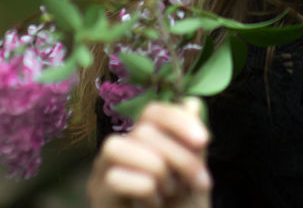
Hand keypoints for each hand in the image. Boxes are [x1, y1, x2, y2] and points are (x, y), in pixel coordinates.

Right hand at [87, 97, 212, 207]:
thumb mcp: (194, 178)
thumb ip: (192, 144)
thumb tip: (193, 103)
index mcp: (141, 142)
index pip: (152, 111)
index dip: (179, 120)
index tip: (204, 141)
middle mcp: (118, 151)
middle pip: (143, 129)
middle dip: (180, 156)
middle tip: (199, 184)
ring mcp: (102, 174)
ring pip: (121, 146)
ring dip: (158, 170)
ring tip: (169, 193)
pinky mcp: (98, 197)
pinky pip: (117, 178)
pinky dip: (145, 191)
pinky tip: (152, 206)